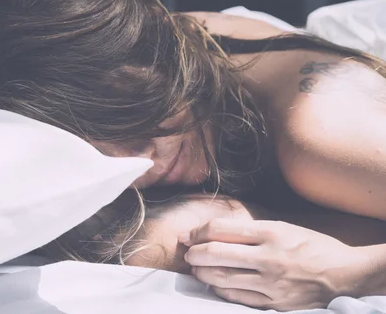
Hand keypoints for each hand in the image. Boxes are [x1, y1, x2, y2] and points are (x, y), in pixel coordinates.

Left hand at [179, 219, 366, 310]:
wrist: (344, 274)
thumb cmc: (310, 245)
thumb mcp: (282, 227)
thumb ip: (248, 231)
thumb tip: (212, 233)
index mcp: (270, 232)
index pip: (221, 229)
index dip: (198, 232)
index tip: (188, 236)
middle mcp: (269, 257)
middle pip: (217, 254)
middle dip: (194, 253)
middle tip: (187, 253)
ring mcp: (271, 283)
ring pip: (223, 278)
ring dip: (202, 272)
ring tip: (196, 268)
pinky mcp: (275, 303)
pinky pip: (237, 298)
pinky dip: (220, 290)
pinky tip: (214, 284)